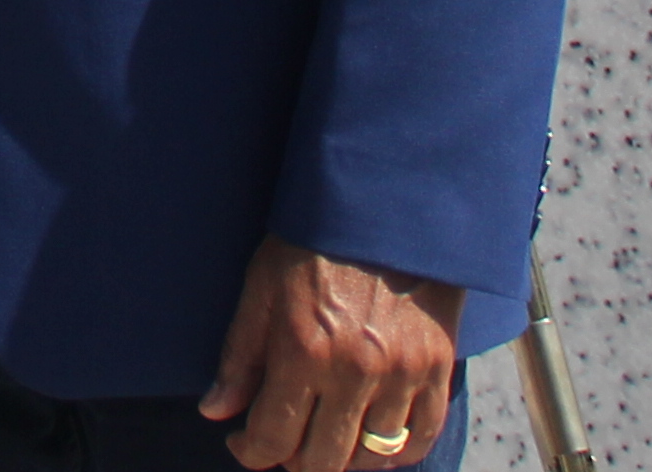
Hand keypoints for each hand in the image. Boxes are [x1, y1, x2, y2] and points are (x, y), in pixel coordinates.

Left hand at [198, 237, 461, 469]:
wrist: (388, 205)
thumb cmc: (314, 240)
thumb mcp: (262, 287)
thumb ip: (240, 355)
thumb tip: (215, 412)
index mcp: (303, 350)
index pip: (272, 438)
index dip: (251, 452)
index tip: (244, 443)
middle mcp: (354, 371)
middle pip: (321, 461)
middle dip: (292, 460)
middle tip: (284, 442)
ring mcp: (401, 374)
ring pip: (369, 457)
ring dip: (341, 458)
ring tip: (324, 438)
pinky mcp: (436, 368)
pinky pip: (420, 438)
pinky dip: (394, 453)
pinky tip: (370, 441)